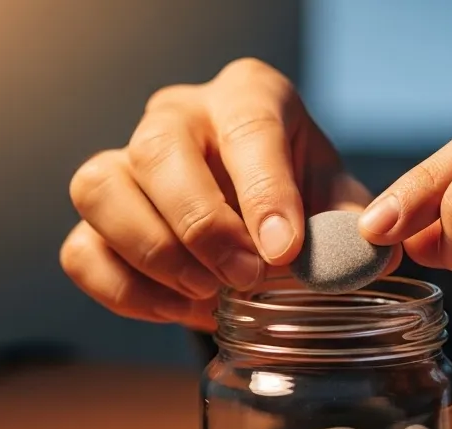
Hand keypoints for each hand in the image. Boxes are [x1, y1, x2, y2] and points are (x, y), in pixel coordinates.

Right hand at [61, 58, 396, 331]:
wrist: (260, 222)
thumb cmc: (300, 199)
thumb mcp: (337, 202)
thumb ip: (351, 226)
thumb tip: (369, 254)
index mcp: (247, 97)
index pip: (248, 128)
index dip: (265, 191)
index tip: (284, 249)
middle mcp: (177, 117)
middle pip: (159, 150)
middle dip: (202, 225)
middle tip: (245, 278)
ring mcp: (125, 163)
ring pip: (100, 189)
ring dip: (154, 252)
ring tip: (208, 293)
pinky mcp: (96, 219)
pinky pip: (82, 251)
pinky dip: (126, 291)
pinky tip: (178, 308)